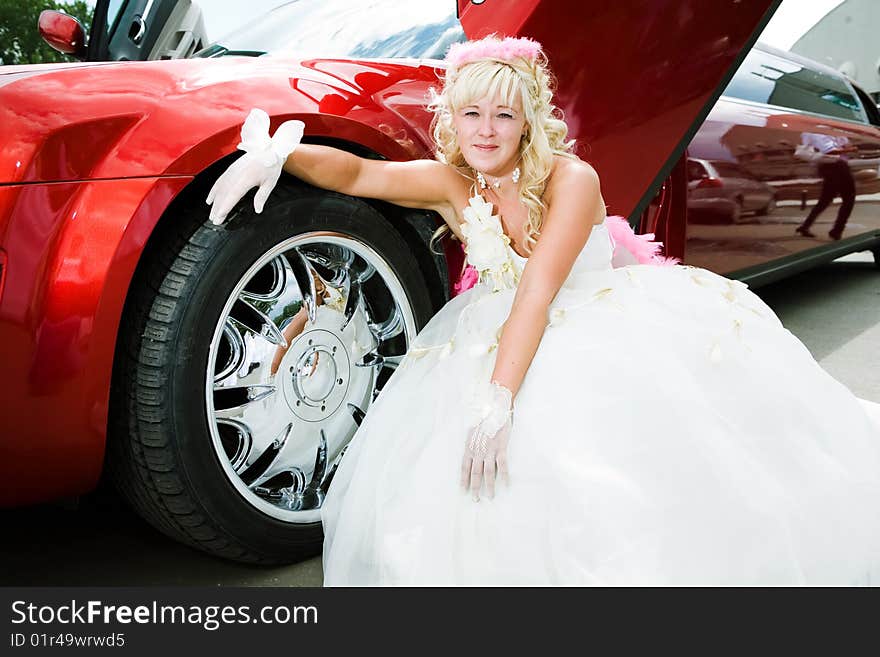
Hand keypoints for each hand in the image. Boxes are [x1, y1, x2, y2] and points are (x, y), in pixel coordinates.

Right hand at [206, 108, 303, 224]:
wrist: (268, 148)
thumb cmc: (270, 165)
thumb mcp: (270, 182)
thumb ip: (262, 196)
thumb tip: (257, 209)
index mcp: (246, 178)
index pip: (233, 195)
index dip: (225, 207)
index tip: (219, 216)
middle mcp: (236, 174)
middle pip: (224, 194)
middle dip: (218, 208)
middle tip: (214, 220)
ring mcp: (231, 171)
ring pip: (220, 188)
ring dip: (214, 202)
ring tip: (211, 214)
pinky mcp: (230, 169)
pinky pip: (219, 181)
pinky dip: (213, 191)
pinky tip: (210, 200)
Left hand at [460, 382, 512, 500]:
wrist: (494, 407)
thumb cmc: (483, 417)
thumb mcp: (472, 430)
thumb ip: (472, 443)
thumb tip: (472, 452)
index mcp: (469, 447)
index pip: (464, 467)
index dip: (463, 479)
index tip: (463, 490)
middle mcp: (478, 451)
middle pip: (475, 473)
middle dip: (474, 487)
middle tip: (475, 499)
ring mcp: (489, 450)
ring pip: (488, 472)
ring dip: (488, 486)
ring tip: (489, 496)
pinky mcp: (501, 448)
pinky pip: (503, 465)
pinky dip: (505, 476)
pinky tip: (506, 485)